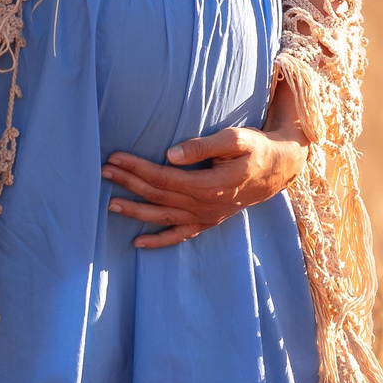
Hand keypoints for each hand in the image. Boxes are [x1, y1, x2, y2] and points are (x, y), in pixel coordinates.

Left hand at [102, 125, 308, 248]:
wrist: (279, 169)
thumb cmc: (255, 149)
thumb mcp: (235, 139)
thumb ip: (203, 145)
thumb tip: (171, 154)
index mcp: (209, 185)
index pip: (164, 177)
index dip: (138, 168)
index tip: (116, 157)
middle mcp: (205, 205)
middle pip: (159, 195)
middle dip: (129, 183)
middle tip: (103, 171)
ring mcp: (206, 217)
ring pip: (163, 216)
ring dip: (135, 211)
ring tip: (110, 203)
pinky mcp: (208, 221)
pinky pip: (180, 236)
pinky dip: (159, 242)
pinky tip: (138, 243)